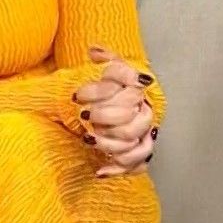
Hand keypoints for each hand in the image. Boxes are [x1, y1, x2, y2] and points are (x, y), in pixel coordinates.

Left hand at [72, 47, 155, 176]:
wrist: (113, 104)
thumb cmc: (108, 88)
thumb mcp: (106, 68)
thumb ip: (103, 57)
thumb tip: (95, 51)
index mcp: (138, 90)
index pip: (127, 90)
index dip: (99, 93)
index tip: (78, 95)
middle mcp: (145, 112)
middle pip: (134, 119)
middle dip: (106, 118)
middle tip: (85, 116)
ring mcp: (143, 134)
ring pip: (136, 144)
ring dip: (110, 144)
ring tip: (88, 139)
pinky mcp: (137, 153)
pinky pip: (136, 166)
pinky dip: (117, 169)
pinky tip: (99, 171)